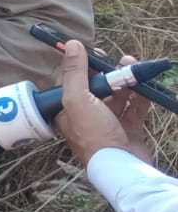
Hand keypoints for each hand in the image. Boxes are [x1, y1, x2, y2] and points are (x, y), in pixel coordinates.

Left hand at [57, 41, 153, 164]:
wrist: (122, 166)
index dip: (82, 66)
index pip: (71, 82)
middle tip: (117, 58)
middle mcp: (85, 116)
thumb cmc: (94, 133)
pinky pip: (134, 108)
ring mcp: (108, 123)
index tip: (93, 51)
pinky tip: (145, 84)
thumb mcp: (78, 99)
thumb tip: (72, 45)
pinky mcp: (128, 129)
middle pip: (95, 87)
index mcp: (66, 110)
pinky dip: (140, 96)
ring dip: (125, 80)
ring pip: (116, 96)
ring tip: (133, 65)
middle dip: (107, 72)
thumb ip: (75, 72)